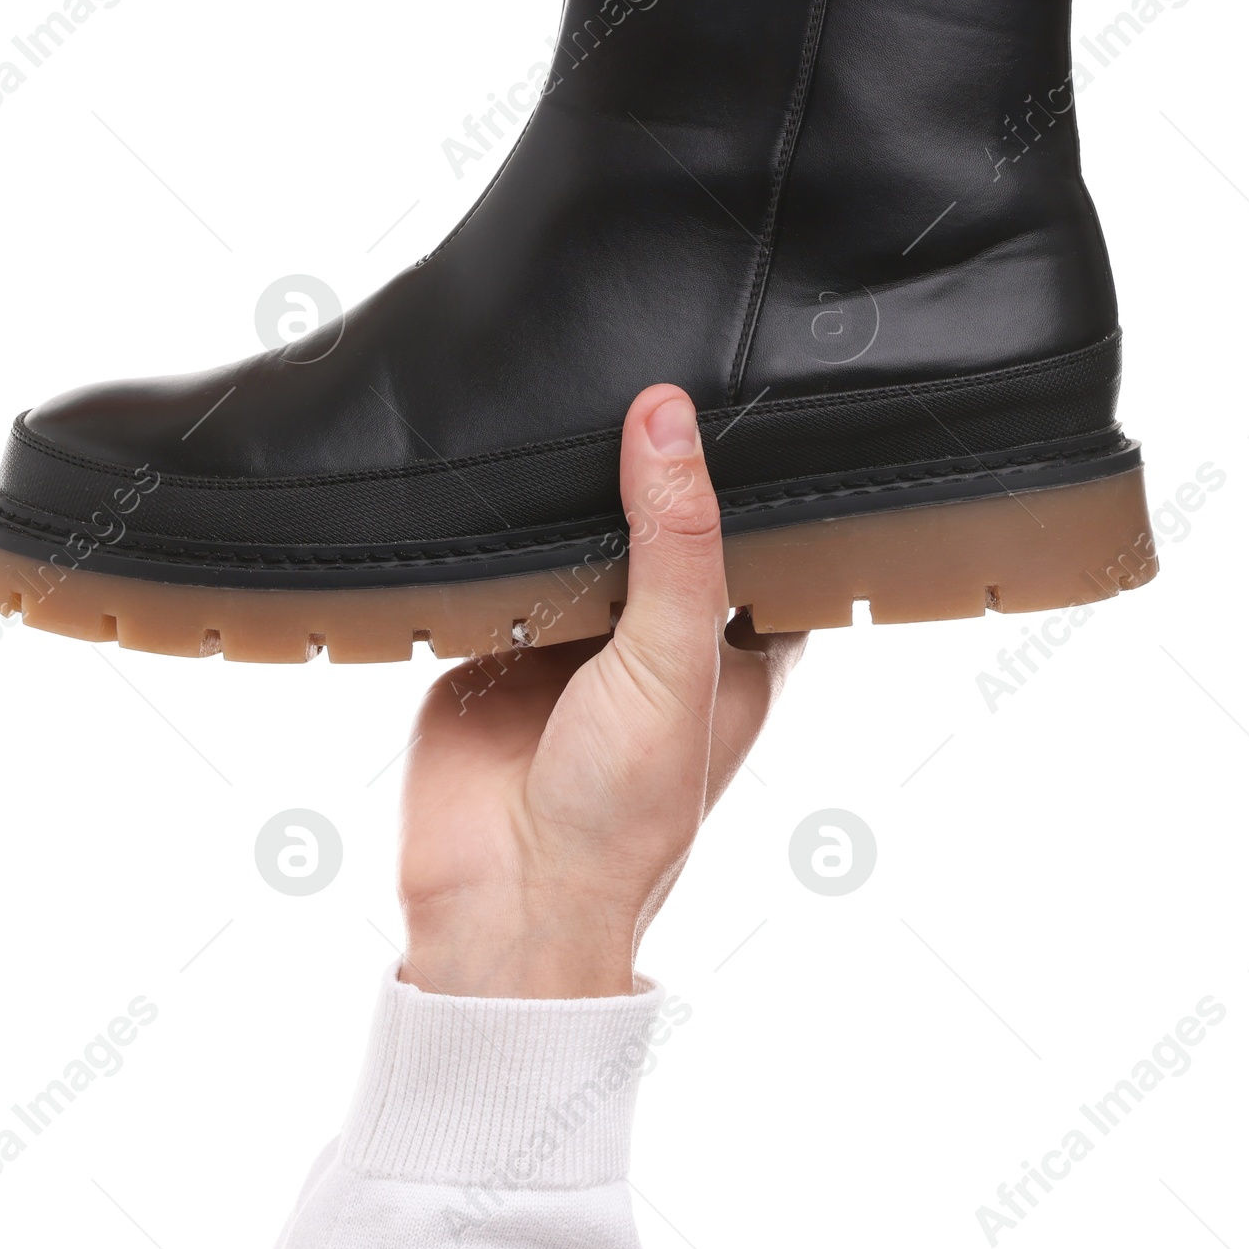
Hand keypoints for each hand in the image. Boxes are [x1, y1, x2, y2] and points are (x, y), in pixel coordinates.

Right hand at [397, 385, 805, 998]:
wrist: (502, 894)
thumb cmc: (625, 811)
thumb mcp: (674, 661)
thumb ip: (675, 540)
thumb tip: (666, 419)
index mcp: (736, 641)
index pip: (759, 529)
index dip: (754, 465)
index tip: (744, 377)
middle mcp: (658, 630)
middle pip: (660, 513)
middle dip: (646, 459)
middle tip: (638, 354)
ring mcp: (575, 629)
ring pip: (577, 524)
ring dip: (565, 483)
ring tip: (562, 386)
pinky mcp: (498, 630)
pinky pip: (497, 554)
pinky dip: (491, 520)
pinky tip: (489, 464)